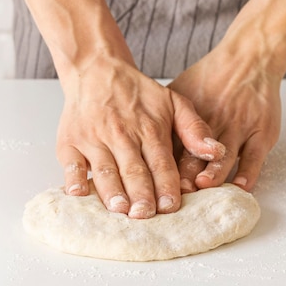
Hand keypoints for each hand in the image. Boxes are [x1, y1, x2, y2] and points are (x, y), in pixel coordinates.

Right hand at [56, 52, 224, 218]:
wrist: (96, 70)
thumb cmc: (138, 93)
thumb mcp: (174, 102)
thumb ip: (195, 129)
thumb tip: (215, 152)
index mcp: (150, 129)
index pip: (160, 162)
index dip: (166, 185)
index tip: (171, 206)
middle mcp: (122, 135)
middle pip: (133, 169)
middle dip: (140, 194)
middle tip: (145, 215)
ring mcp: (93, 139)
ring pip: (105, 169)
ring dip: (112, 190)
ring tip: (120, 209)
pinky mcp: (69, 142)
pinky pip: (71, 163)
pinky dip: (73, 179)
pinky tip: (78, 195)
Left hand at [169, 39, 281, 192]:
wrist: (249, 58)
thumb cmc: (211, 78)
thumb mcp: (179, 92)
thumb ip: (162, 118)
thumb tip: (140, 145)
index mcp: (190, 118)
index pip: (175, 146)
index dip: (166, 166)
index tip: (158, 183)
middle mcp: (214, 124)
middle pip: (198, 154)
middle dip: (188, 174)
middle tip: (178, 190)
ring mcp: (239, 128)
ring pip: (226, 156)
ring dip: (214, 173)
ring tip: (204, 186)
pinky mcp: (262, 133)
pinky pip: (254, 156)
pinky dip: (248, 173)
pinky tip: (241, 186)